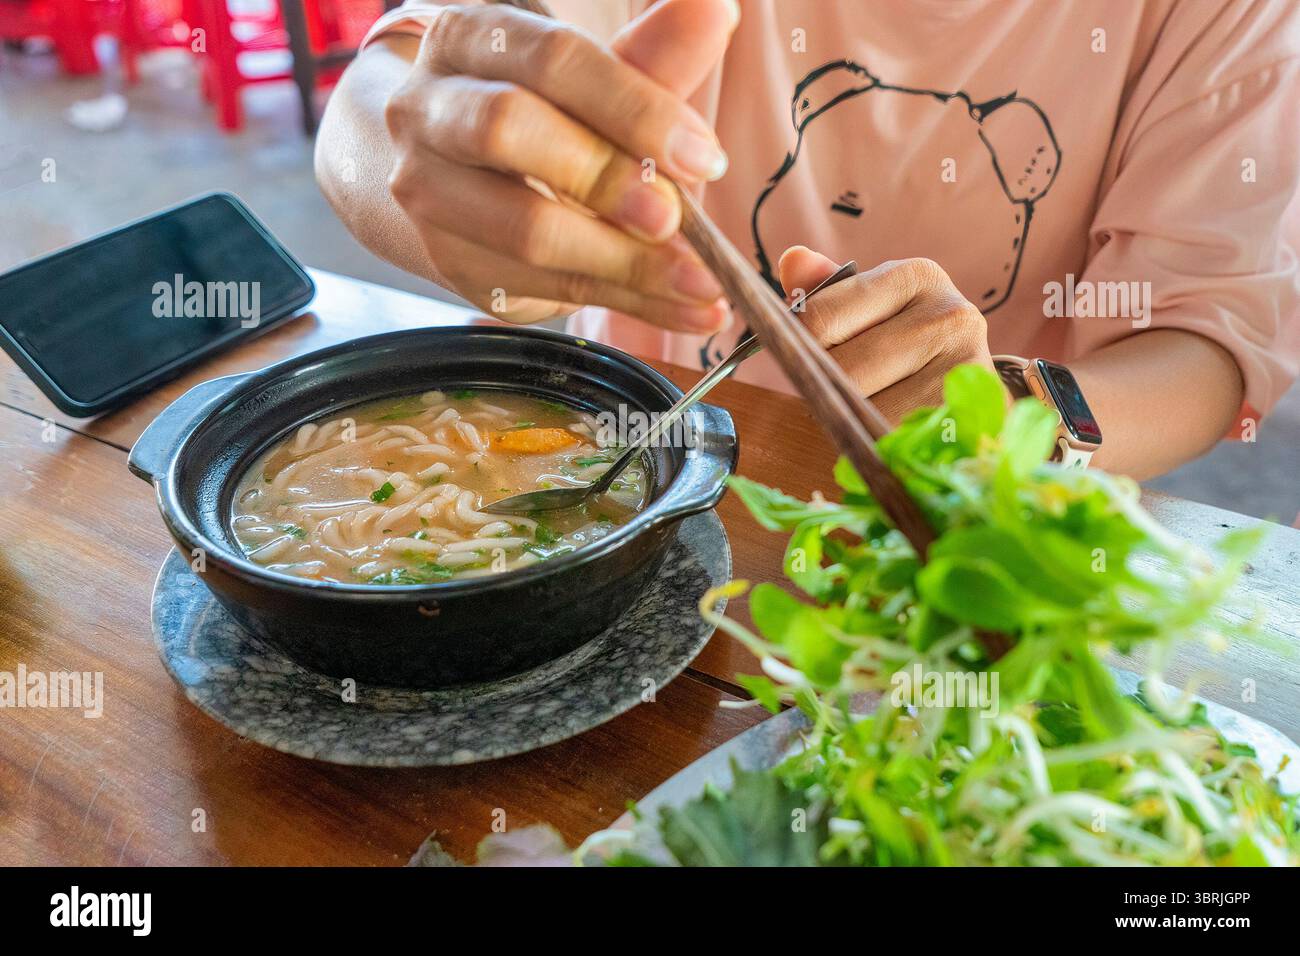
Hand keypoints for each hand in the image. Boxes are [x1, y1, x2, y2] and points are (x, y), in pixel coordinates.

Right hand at [383, 0, 737, 329]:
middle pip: (507, 131)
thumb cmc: (540, 117)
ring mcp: (427, 191)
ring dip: (623, 262)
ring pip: (523, 229)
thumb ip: (652, 57)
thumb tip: (713, 11)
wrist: (452, 179)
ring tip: (699, 282)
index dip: (632, 107)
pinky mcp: (451, 262)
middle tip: (673, 217)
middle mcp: (428, 109)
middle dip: (604, 178)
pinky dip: (628, 302)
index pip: (552, 59)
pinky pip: (546, 289)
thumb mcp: (594, 83)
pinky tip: (686, 307)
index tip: (703, 154)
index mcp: (472, 38)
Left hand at [779, 246, 996, 422]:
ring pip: (866, 412)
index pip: (819, 319)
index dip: (800, 351)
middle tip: (834, 398)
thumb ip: (826, 293)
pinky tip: (884, 436)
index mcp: (917, 276)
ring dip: (851, 424)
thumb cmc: (907, 348)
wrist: (970, 395)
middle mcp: (950, 316)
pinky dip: (878, 446)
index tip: (809, 362)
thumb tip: (792, 260)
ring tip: (865, 416)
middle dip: (825, 391)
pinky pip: (894, 442)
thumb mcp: (871, 312)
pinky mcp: (968, 421)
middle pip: (843, 369)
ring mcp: (964, 369)